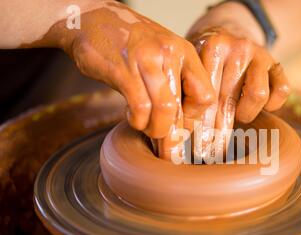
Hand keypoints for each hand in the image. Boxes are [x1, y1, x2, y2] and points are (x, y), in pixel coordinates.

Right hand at [56, 2, 214, 157]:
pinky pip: (139, 107)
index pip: (205, 96)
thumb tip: (181, 124)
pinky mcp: (123, 70)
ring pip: (164, 110)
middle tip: (166, 148)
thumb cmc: (129, 43)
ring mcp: (146, 60)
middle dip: (172, 136)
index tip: (181, 123)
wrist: (92, 18)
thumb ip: (175, 82)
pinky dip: (137, 121)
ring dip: (155, 130)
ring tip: (147, 128)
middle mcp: (169, 54)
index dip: (194, 118)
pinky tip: (132, 117)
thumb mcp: (162, 54)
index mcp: (184, 52)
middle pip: (181, 109)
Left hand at [187, 18, 289, 158]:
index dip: (199, 126)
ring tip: (237, 116)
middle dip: (216, 133)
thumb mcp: (194, 67)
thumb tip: (182, 137)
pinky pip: (282, 91)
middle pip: (227, 101)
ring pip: (257, 96)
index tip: (193, 148)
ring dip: (245, 113)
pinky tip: (261, 107)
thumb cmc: (206, 59)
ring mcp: (260, 55)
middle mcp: (237, 48)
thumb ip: (190, 93)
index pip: (206, 96)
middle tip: (208, 155)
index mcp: (212, 48)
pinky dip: (273, 104)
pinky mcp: (277, 64)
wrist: (230, 30)